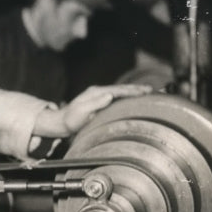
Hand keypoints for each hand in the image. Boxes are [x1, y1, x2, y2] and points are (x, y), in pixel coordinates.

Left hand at [31, 84, 152, 138]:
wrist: (60, 122)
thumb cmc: (70, 120)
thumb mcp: (81, 112)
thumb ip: (95, 103)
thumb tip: (110, 95)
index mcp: (96, 93)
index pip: (118, 90)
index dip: (132, 91)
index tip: (144, 91)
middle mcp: (98, 91)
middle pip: (121, 88)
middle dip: (136, 89)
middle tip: (151, 90)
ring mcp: (98, 95)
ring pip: (119, 91)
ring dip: (133, 91)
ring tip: (146, 91)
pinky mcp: (98, 100)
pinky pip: (116, 96)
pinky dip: (126, 95)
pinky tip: (132, 97)